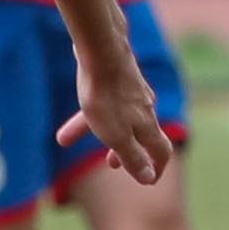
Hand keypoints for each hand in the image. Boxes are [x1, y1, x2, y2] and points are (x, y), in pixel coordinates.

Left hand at [52, 47, 173, 185]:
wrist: (101, 50)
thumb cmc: (106, 97)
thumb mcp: (117, 136)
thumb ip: (133, 158)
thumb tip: (149, 179)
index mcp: (148, 126)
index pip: (162, 152)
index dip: (156, 168)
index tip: (147, 180)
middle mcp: (144, 107)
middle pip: (140, 136)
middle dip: (126, 153)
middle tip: (111, 164)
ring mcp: (132, 90)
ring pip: (118, 117)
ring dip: (98, 131)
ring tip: (66, 138)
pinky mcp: (117, 75)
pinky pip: (105, 99)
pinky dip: (90, 109)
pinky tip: (78, 100)